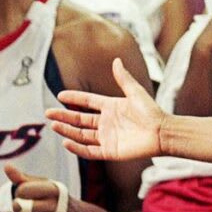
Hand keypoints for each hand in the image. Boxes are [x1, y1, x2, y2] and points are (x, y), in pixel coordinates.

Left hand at [4, 165, 74, 211]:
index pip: (22, 190)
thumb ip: (22, 178)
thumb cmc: (52, 197)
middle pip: (18, 206)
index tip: (29, 194)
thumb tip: (6, 166)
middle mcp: (55, 206)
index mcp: (53, 189)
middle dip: (17, 206)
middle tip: (27, 206)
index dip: (20, 192)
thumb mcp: (41, 184)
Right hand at [47, 58, 163, 160]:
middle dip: (64, 116)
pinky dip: (77, 148)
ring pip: (81, 135)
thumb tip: (116, 60)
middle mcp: (107, 122)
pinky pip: (90, 151)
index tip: (60, 95)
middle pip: (80, 119)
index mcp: (111, 107)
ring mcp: (107, 137)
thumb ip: (123, 78)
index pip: (87, 102)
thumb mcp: (135, 92)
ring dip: (67, 130)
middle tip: (48, 113)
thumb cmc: (152, 112)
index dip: (74, 99)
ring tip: (54, 125)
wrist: (163, 133)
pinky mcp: (110, 151)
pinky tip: (66, 142)